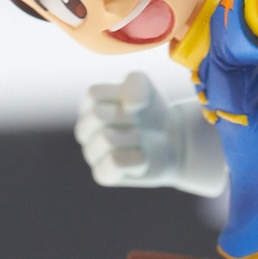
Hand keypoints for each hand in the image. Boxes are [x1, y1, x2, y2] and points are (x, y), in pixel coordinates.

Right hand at [76, 71, 227, 195]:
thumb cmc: (151, 112)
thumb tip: (127, 106)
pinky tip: (142, 156)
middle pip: (97, 115)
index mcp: (88, 106)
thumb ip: (135, 84)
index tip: (135, 104)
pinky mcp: (102, 174)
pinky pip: (114, 162)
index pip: (93, 94)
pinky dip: (136, 157)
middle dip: (128, 117)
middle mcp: (85, 130)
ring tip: (141, 139)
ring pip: (106, 139)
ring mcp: (91, 153)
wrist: (172, 142)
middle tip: (139, 123)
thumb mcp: (146, 87)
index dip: (120, 96)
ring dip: (134, 137)